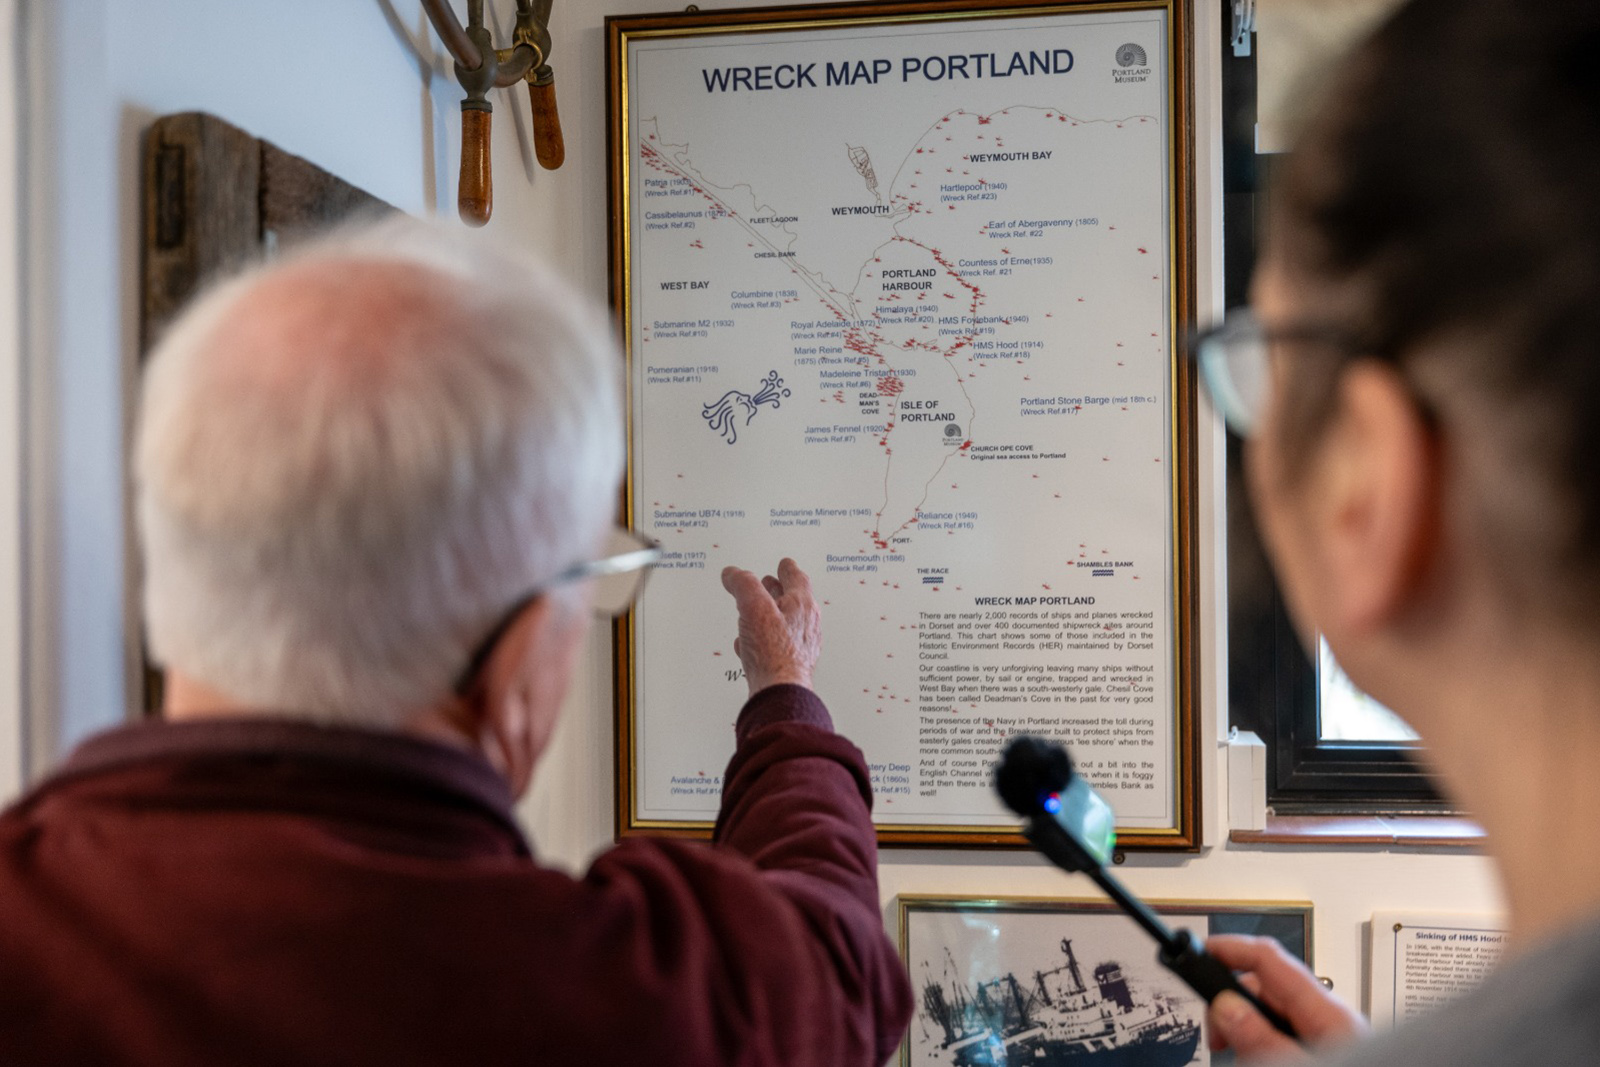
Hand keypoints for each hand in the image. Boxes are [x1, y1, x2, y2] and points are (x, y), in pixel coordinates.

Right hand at [720, 559, 820, 695]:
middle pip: (792, 601)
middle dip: (777, 591)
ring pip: (784, 624)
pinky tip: (750, 647)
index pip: (797, 578)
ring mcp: (799, 647)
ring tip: (755, 613)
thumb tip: (733, 573)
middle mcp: (805, 626)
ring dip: (768, 616)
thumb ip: (743, 585)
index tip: (785, 563)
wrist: (779, 693)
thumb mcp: (754, 607)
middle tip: (769, 583)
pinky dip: (763, 641)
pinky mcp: (790, 666)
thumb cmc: (774, 652)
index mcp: (802, 606)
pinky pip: (776, 647)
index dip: (787, 568)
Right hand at [1205, 935, 1369, 1060]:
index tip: (1199, 951)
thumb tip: (1227, 1006)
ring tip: (1244, 1062)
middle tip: (1216, 1038)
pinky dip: (1264, 1050)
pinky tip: (1261, 1065)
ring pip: (1271, 1018)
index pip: (1270, 959)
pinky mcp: (1325, 1054)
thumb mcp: (1296, 1066)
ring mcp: (1327, 1036)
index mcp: (1327, 1012)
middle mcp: (1329, 1018)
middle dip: (1233, 1007)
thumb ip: (1261, 1039)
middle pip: (1266, 990)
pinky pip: (1284, 1039)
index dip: (1231, 948)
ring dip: (1247, 1036)